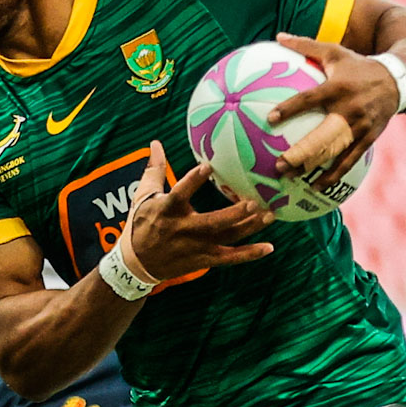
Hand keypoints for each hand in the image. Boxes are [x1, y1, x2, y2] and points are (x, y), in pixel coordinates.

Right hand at [128, 141, 275, 280]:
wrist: (136, 263)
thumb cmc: (141, 224)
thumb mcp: (143, 196)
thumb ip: (154, 169)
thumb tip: (156, 142)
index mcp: (167, 210)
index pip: (179, 194)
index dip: (192, 181)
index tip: (207, 166)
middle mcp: (183, 229)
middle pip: (211, 223)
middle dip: (233, 214)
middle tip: (253, 202)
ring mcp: (195, 246)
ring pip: (225, 237)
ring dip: (248, 228)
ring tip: (269, 215)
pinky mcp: (203, 259)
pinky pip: (229, 258)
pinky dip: (248, 254)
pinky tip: (268, 247)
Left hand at [270, 34, 402, 188]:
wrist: (400, 80)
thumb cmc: (359, 65)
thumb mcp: (335, 52)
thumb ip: (305, 46)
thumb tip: (278, 36)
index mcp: (337, 88)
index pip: (309, 99)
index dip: (290, 108)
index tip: (270, 119)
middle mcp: (349, 109)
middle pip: (322, 135)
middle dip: (300, 152)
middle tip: (278, 165)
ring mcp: (360, 126)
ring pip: (335, 152)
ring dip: (313, 167)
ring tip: (291, 178)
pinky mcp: (368, 138)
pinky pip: (350, 160)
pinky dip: (334, 174)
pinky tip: (316, 186)